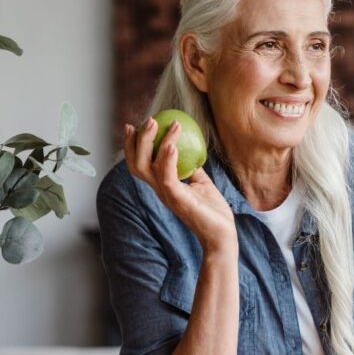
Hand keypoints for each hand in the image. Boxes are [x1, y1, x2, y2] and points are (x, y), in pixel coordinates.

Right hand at [124, 119, 235, 251]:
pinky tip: (173, 144)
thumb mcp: (201, 183)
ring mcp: (167, 195)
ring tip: (167, 124)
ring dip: (155, 142)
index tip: (133, 125)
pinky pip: (167, 177)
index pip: (139, 164)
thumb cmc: (212, 210)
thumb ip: (191, 168)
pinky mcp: (177, 199)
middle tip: (149, 120)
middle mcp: (160, 190)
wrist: (222, 234)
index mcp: (162, 186)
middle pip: (136, 164)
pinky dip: (167, 159)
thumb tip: (191, 147)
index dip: (132, 145)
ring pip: (148, 167)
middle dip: (136, 141)